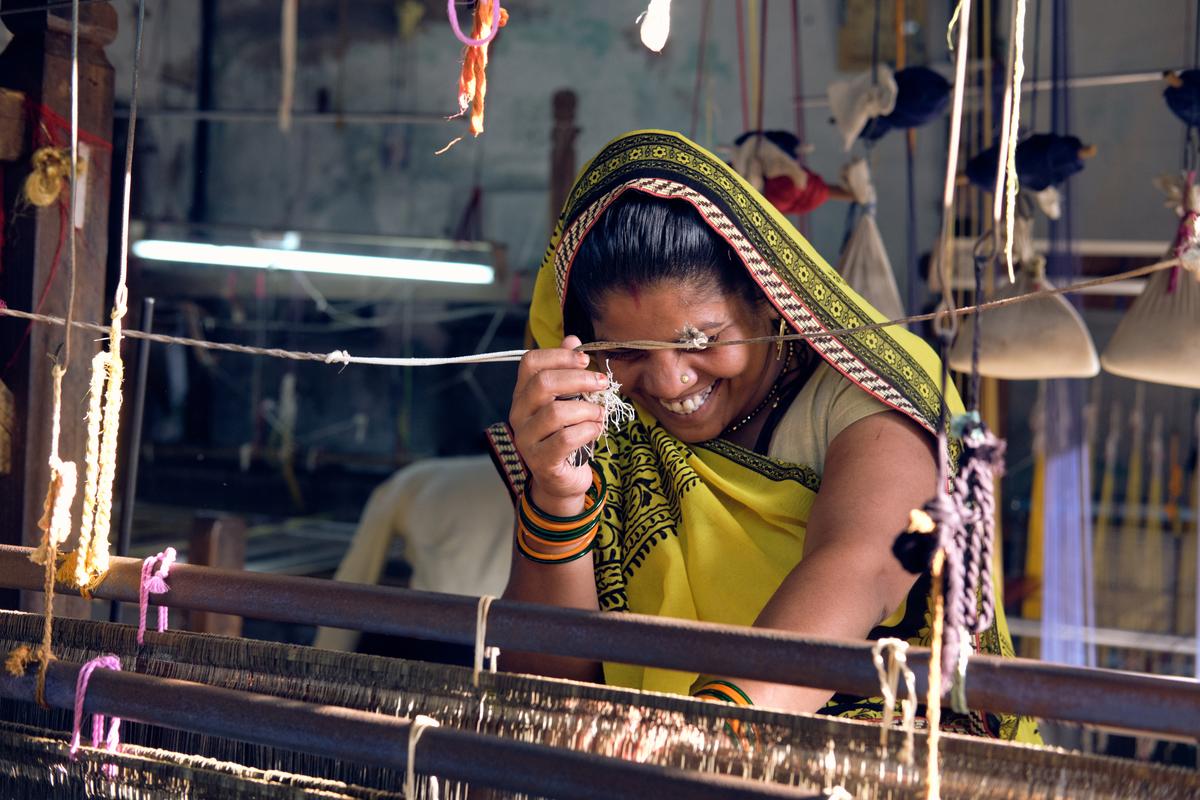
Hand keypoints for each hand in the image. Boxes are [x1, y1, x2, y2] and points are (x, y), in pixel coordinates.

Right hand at [510, 336, 606, 515]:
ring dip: (587, 409)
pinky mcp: (541, 460)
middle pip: (543, 384)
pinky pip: (566, 439)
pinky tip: (596, 430)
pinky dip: (587, 431)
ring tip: (600, 413)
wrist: (561, 480)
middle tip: (602, 383)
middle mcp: (519, 414)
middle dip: (578, 379)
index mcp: (523, 394)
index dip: (558, 356)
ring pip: (556, 413)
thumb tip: (572, 339)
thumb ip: (566, 371)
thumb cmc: (566, 435)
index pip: (530, 363)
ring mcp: (527, 439)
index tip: (585, 360)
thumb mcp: (567, 400)